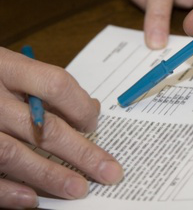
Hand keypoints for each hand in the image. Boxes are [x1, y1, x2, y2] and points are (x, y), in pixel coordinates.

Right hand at [0, 48, 122, 208]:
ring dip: (50, 175)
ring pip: (13, 153)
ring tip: (79, 190)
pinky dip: (7, 190)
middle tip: (109, 172)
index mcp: (5, 67)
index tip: (94, 125)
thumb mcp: (11, 68)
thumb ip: (45, 86)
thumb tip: (90, 107)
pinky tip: (32, 200)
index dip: (80, 107)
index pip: (55, 85)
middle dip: (81, 152)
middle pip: (43, 126)